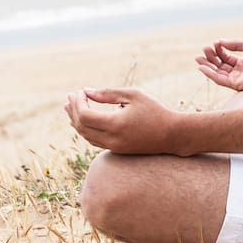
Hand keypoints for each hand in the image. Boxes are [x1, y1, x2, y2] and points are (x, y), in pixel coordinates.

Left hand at [64, 87, 183, 154]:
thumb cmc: (154, 111)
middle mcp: (112, 139)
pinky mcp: (116, 150)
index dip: (78, 103)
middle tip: (70, 97)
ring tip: (70, 107)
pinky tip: (81, 120)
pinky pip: (94, 141)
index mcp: (116, 124)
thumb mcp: (133, 95)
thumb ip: (108, 94)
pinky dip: (85, 130)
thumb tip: (86, 91)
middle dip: (73, 111)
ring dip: (76, 121)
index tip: (79, 92)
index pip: (85, 116)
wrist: (172, 135)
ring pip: (86, 136)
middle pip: (82, 127)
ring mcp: (114, 147)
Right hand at [196, 39, 242, 91]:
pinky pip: (218, 79)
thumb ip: (234, 43)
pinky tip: (202, 67)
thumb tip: (220, 42)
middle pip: (219, 64)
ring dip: (207, 65)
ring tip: (198, 57)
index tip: (215, 43)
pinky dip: (209, 73)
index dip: (219, 50)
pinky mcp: (233, 84)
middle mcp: (237, 71)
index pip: (226, 56)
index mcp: (242, 63)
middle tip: (204, 49)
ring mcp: (234, 79)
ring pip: (217, 72)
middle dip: (211, 57)